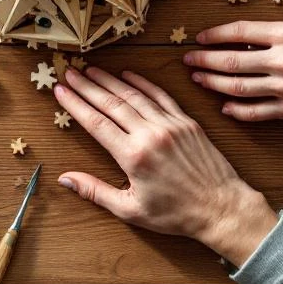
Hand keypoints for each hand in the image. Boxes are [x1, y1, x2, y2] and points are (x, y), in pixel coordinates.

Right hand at [54, 66, 276, 265]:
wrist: (222, 208)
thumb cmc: (175, 214)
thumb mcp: (130, 210)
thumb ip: (95, 191)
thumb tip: (64, 178)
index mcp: (133, 157)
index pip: (96, 123)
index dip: (75, 104)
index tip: (60, 90)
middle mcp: (150, 134)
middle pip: (111, 103)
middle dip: (87, 86)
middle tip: (69, 72)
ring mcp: (170, 124)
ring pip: (134, 95)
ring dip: (110, 80)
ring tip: (91, 69)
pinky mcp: (186, 121)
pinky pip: (160, 95)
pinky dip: (143, 83)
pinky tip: (128, 73)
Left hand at [184, 21, 282, 121]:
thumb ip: (272, 34)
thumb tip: (237, 40)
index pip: (237, 32)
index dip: (213, 35)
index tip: (199, 38)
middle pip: (230, 61)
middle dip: (204, 60)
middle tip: (188, 60)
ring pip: (237, 87)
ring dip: (213, 83)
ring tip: (199, 79)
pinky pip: (256, 112)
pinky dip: (236, 110)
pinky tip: (224, 106)